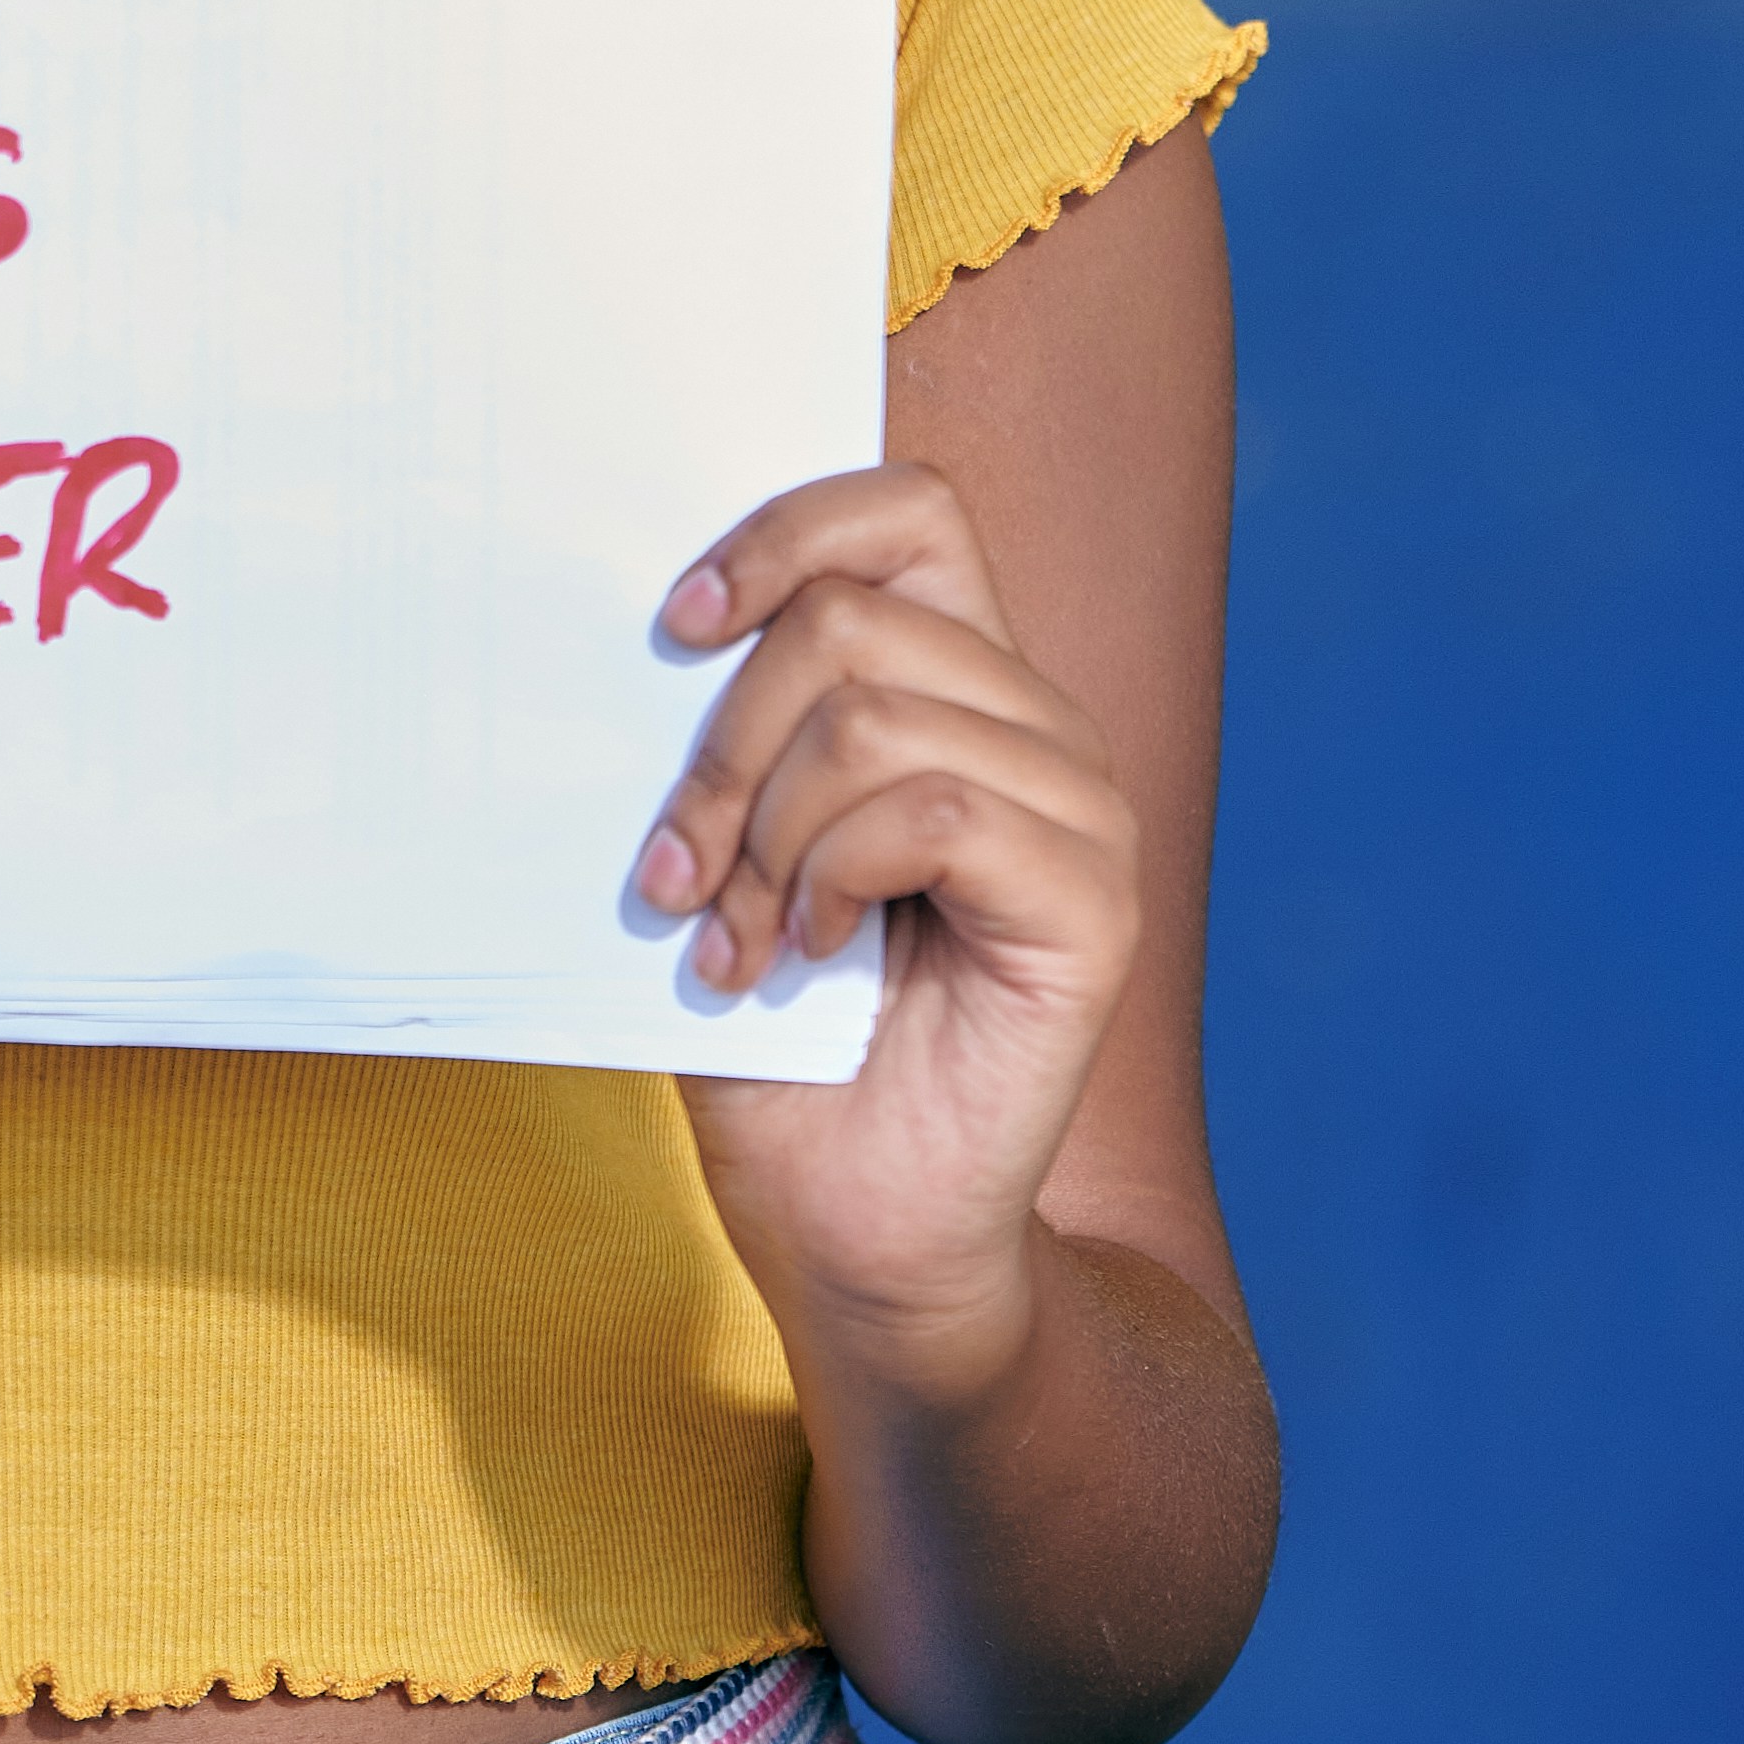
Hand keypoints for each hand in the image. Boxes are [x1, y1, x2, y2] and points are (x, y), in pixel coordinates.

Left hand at [634, 464, 1138, 1370]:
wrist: (848, 1230)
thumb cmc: (776, 1040)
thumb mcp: (727, 851)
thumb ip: (728, 731)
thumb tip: (652, 623)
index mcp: (962, 689)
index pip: (907, 513)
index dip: (784, 536)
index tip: (672, 627)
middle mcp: (1038, 729)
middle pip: (852, 621)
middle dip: (724, 745)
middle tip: (674, 873)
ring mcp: (1082, 813)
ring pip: (877, 717)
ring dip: (765, 834)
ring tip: (734, 940)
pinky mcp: (1091, 906)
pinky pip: (938, 812)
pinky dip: (835, 878)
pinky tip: (804, 955)